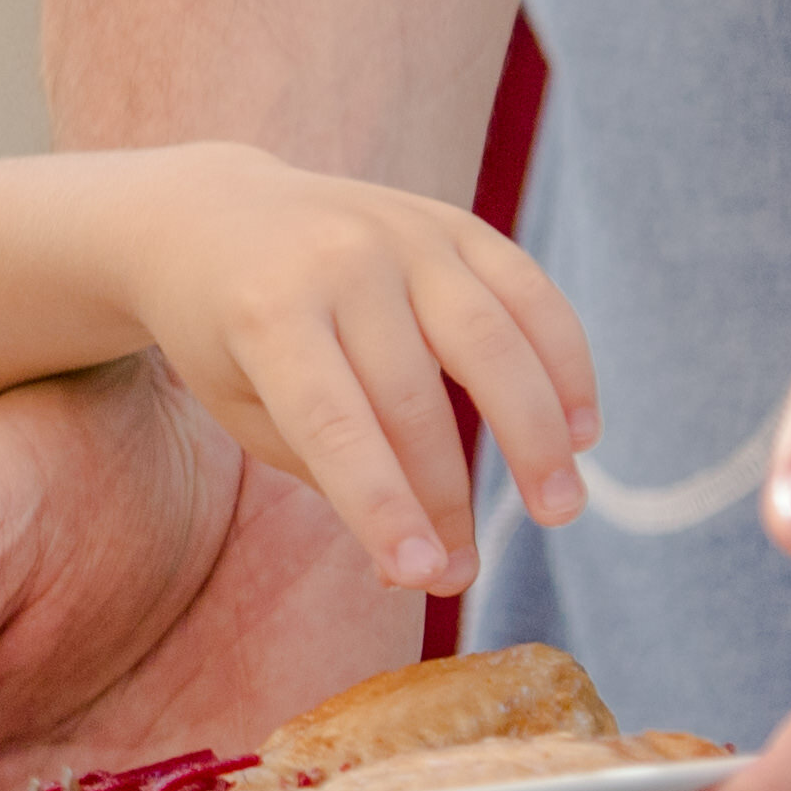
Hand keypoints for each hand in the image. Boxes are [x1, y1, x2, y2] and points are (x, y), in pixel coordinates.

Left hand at [111, 142, 592, 584]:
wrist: (210, 213)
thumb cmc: (228, 334)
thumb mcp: (245, 406)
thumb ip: (330, 475)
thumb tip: (421, 572)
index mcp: (266, 312)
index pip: (334, 425)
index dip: (383, 506)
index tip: (422, 578)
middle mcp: (338, 262)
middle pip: (413, 397)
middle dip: (445, 498)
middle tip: (462, 574)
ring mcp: (399, 233)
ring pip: (488, 340)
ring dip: (534, 433)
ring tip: (559, 508)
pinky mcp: (450, 222)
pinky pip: (528, 291)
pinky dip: (565, 362)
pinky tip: (581, 430)